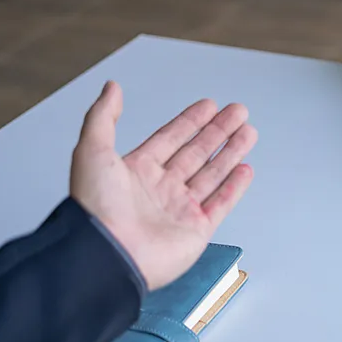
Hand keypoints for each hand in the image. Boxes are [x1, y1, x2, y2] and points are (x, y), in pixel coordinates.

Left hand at [70, 81, 256, 290]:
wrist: (109, 253)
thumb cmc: (96, 208)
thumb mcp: (92, 150)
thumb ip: (103, 116)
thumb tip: (111, 88)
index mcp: (137, 171)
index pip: (171, 138)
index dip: (191, 121)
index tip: (209, 106)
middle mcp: (161, 189)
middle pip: (198, 152)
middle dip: (219, 131)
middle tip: (238, 112)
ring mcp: (181, 209)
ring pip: (213, 174)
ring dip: (232, 152)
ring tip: (248, 133)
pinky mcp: (197, 230)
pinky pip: (221, 203)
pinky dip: (235, 187)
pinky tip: (245, 170)